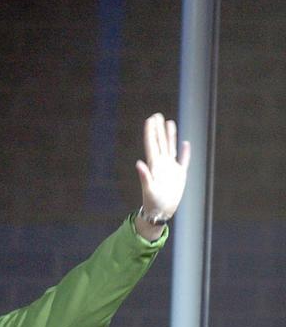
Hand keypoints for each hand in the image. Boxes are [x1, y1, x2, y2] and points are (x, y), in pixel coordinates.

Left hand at [135, 113, 190, 239]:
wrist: (161, 211)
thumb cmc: (152, 202)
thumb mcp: (148, 189)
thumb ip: (144, 176)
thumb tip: (138, 163)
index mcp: (154, 165)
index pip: (152, 144)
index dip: (151, 131)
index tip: (150, 119)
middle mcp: (161, 164)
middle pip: (160, 142)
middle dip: (158, 129)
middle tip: (157, 115)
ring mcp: (171, 168)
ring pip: (171, 147)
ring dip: (170, 135)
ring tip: (169, 122)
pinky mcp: (179, 175)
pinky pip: (184, 160)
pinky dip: (185, 152)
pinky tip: (186, 143)